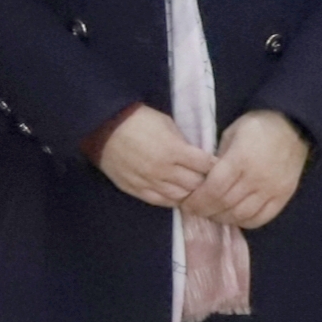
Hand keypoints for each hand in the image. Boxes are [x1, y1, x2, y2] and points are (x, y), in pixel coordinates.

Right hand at [94, 107, 216, 207]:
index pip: (206, 166)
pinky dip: (172, 199)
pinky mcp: (136, 189)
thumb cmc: (138, 120)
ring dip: (189, 192)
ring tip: (193, 188)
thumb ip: (183, 143)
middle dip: (205, 181)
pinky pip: (161, 201)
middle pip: (196, 185)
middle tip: (208, 178)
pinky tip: (177, 194)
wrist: (103, 127)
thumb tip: (198, 156)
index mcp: (173, 150)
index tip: (217, 164)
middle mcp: (163, 170)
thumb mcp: (167, 124)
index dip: (214, 165)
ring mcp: (149, 182)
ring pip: (180, 197)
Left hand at [184, 110, 308, 230]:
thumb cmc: (257, 127)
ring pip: (242, 214)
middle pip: (225, 204)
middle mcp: (256, 178)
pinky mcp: (284, 196)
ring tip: (213, 214)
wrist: (292, 126)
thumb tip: (203, 180)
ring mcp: (272, 189)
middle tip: (196, 210)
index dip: (198, 200)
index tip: (187, 203)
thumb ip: (217, 158)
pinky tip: (234, 217)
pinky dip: (245, 222)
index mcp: (240, 159)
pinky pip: (262, 218)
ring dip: (223, 218)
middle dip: (206, 210)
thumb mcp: (230, 134)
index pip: (214, 189)